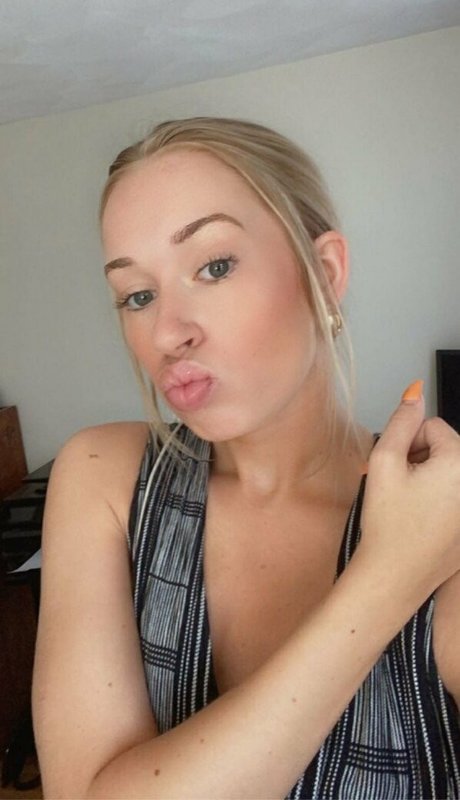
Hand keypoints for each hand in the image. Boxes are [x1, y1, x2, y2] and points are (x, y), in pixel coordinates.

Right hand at [358, 381, 459, 598]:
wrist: (394, 577)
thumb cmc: (388, 524)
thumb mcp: (384, 462)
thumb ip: (401, 421)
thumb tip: (416, 390)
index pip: (431, 427)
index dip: (406, 445)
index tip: (397, 472)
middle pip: (445, 448)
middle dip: (420, 461)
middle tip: (400, 490)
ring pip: (449, 472)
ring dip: (428, 480)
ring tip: (409, 506)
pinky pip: (455, 497)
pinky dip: (440, 502)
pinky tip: (422, 521)